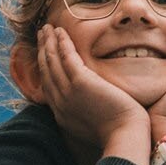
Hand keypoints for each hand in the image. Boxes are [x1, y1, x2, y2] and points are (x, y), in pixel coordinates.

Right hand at [39, 26, 148, 160]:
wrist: (124, 137)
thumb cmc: (118, 133)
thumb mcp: (93, 124)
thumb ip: (85, 112)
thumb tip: (88, 103)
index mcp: (62, 114)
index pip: (48, 85)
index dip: (44, 67)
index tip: (44, 53)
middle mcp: (60, 103)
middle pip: (45, 71)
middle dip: (42, 51)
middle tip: (40, 35)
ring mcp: (67, 92)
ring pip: (52, 61)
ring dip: (48, 42)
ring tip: (46, 28)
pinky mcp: (80, 82)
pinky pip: (66, 57)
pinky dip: (61, 42)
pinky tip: (60, 31)